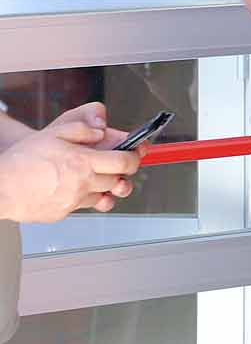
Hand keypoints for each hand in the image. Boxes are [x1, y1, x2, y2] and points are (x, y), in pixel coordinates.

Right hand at [0, 106, 143, 222]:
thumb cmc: (22, 161)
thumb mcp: (54, 134)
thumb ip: (82, 130)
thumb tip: (101, 132)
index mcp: (83, 162)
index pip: (125, 162)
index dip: (134, 157)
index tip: (134, 154)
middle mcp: (82, 184)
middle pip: (118, 181)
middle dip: (120, 172)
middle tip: (114, 164)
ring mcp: (73, 201)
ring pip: (102, 196)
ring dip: (103, 187)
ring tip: (90, 176)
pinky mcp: (62, 213)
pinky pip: (82, 206)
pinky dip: (82, 197)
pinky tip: (70, 187)